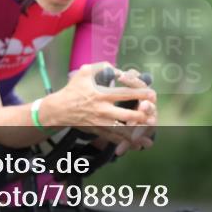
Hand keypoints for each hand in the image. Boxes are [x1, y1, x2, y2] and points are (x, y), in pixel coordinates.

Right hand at [41, 62, 155, 147]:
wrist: (58, 110)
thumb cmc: (73, 89)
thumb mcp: (85, 72)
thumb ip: (101, 67)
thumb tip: (115, 67)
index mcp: (102, 95)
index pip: (125, 94)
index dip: (140, 94)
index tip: (152, 93)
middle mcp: (103, 110)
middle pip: (127, 115)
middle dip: (142, 116)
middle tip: (153, 114)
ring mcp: (100, 122)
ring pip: (121, 130)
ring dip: (136, 133)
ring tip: (149, 135)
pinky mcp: (97, 131)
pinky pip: (113, 138)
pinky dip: (124, 142)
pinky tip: (135, 144)